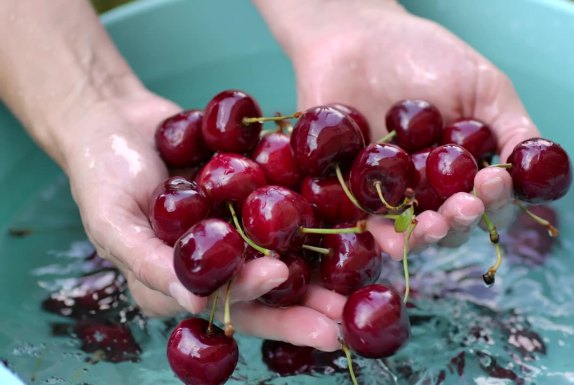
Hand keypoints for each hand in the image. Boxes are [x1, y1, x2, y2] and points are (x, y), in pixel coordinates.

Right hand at [59, 91, 341, 349]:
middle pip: (267, 294)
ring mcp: (239, 235)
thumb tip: (195, 303)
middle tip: (344, 317)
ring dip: (325, 270)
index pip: (223, 304)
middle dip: (306, 308)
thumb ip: (148, 263)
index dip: (254, 300)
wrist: (117, 120)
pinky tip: (354, 222)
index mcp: (179, 286)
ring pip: (288, 257)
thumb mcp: (111, 221)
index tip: (280, 276)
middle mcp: (217, 267)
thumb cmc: (101, 175)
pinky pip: (288, 213)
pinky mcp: (254, 203)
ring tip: (363, 274)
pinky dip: (319, 217)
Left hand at [287, 3, 539, 256]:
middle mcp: (433, 188)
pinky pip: (366, 223)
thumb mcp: (483, 85)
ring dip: (426, 237)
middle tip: (464, 207)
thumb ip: (512, 128)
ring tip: (433, 226)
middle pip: (453, 224)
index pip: (490, 199)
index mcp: (468, 168)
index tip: (493, 180)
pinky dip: (379, 235)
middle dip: (462, 221)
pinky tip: (389, 236)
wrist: (360, 38)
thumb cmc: (426, 56)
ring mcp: (394, 193)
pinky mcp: (353, 192)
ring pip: (412, 232)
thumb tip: (531, 175)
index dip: (496, 198)